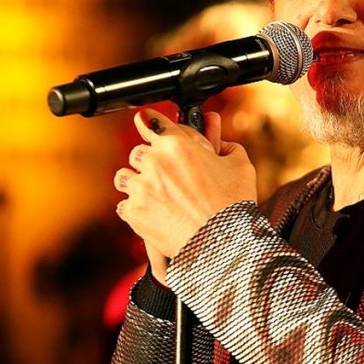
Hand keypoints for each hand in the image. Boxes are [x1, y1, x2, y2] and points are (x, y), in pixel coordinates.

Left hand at [114, 108, 257, 259]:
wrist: (220, 243)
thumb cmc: (232, 205)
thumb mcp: (240, 166)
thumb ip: (226, 146)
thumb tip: (218, 140)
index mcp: (177, 145)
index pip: (152, 122)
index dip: (150, 120)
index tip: (145, 120)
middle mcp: (154, 162)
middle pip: (138, 151)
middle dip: (150, 160)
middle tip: (166, 174)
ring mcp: (140, 188)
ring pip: (124, 176)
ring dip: (136, 181)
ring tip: (153, 193)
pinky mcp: (133, 212)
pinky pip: (123, 205)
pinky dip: (135, 208)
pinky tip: (153, 212)